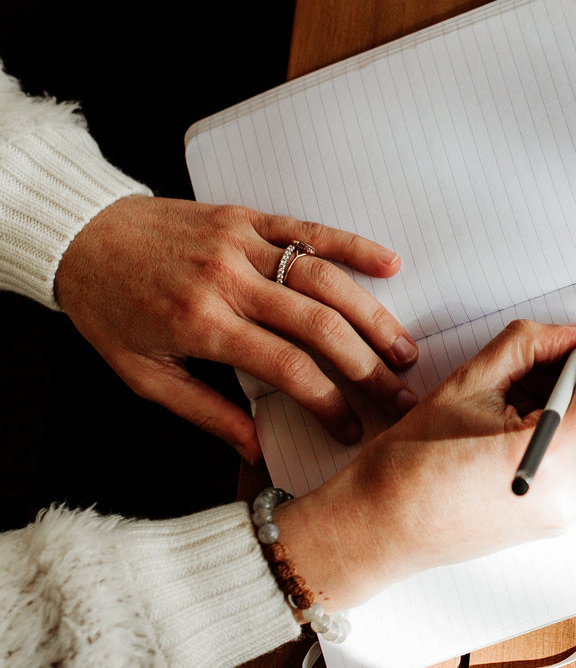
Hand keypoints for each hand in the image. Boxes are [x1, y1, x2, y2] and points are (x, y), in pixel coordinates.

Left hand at [54, 195, 418, 462]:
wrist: (78, 234)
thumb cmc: (109, 309)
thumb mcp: (144, 374)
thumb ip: (205, 411)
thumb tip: (256, 450)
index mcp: (201, 324)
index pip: (284, 367)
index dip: (327, 402)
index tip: (352, 429)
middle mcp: (227, 280)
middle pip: (318, 325)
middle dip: (368, 367)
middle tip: (401, 398)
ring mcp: (240, 243)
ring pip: (324, 279)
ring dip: (373, 316)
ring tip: (404, 351)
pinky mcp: (246, 217)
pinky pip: (308, 229)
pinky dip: (353, 246)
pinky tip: (391, 265)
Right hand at [275, 318, 575, 608]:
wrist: (380, 526)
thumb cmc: (410, 461)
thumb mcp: (469, 383)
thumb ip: (528, 347)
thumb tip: (570, 334)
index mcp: (547, 457)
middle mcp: (566, 494)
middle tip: (565, 355)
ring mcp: (563, 513)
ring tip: (535, 388)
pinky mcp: (554, 520)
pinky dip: (575, 432)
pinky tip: (530, 418)